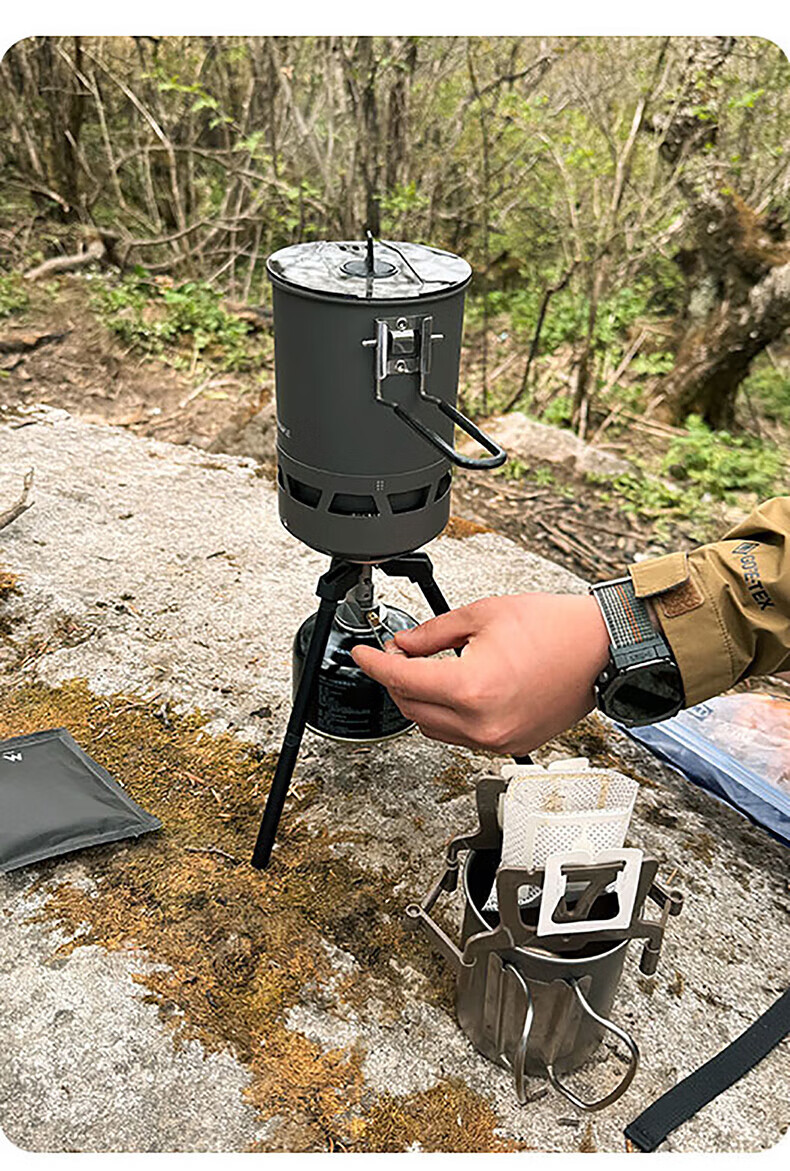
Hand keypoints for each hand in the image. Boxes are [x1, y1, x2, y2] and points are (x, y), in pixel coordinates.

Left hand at [351, 594, 609, 755]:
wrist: (600, 649)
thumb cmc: (554, 628)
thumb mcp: (482, 615)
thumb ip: (432, 634)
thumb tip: (403, 645)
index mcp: (471, 689)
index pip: (402, 679)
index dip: (374, 663)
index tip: (362, 654)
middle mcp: (482, 724)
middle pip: (411, 708)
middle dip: (397, 680)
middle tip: (400, 653)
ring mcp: (497, 740)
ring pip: (432, 728)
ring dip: (420, 701)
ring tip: (429, 670)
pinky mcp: (510, 746)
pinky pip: (461, 737)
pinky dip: (447, 716)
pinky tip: (454, 690)